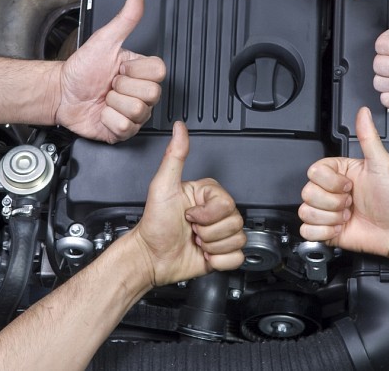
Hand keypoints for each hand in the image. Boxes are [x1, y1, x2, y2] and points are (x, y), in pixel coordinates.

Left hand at [54, 0, 165, 142]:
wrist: (61, 93)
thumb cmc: (81, 69)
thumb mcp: (105, 40)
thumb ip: (126, 19)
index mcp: (141, 72)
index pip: (159, 73)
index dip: (135, 71)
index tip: (120, 67)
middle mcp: (140, 93)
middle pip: (151, 94)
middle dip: (122, 87)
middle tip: (110, 83)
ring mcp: (134, 113)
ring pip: (138, 111)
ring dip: (113, 103)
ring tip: (105, 97)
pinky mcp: (124, 131)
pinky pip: (126, 127)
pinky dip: (108, 120)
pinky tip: (102, 112)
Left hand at [131, 122, 245, 286]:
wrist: (150, 257)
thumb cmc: (154, 224)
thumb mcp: (162, 186)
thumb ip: (175, 155)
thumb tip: (180, 128)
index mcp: (207, 196)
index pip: (227, 204)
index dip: (207, 214)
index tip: (189, 214)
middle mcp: (216, 213)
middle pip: (235, 221)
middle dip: (208, 231)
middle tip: (191, 229)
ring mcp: (220, 233)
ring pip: (237, 239)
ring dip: (212, 245)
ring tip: (195, 240)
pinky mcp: (222, 253)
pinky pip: (237, 257)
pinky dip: (219, 260)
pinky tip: (204, 254)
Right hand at [298, 107, 388, 261]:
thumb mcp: (382, 164)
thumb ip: (368, 137)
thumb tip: (363, 113)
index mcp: (338, 172)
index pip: (314, 172)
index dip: (332, 182)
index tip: (350, 185)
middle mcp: (328, 190)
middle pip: (307, 193)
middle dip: (333, 202)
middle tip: (351, 202)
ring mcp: (325, 211)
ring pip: (305, 211)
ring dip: (330, 217)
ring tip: (347, 215)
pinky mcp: (323, 230)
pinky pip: (307, 231)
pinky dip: (324, 232)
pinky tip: (340, 227)